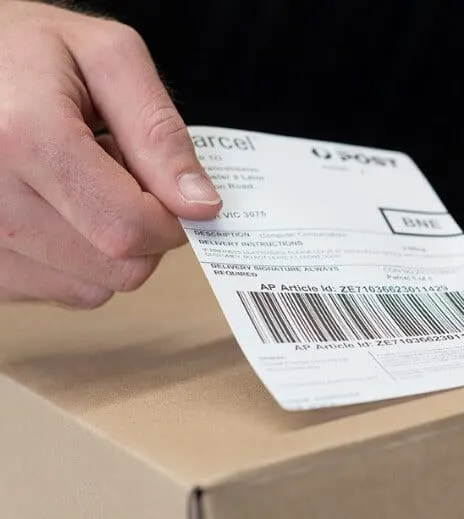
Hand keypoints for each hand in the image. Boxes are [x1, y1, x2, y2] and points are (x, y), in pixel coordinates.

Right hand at [0, 2, 220, 307]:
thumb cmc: (29, 50)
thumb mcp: (108, 58)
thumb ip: (160, 133)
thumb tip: (201, 206)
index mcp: (25, 137)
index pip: (129, 229)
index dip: (173, 220)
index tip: (175, 192)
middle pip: (116, 267)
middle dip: (144, 229)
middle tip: (117, 171)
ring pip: (90, 288)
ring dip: (107, 245)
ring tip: (77, 181)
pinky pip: (55, 290)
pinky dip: (73, 258)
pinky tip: (53, 204)